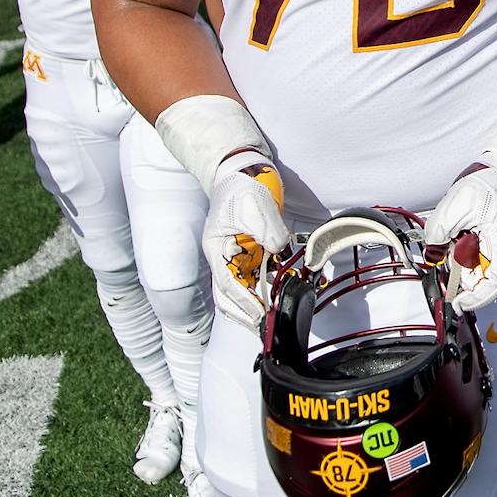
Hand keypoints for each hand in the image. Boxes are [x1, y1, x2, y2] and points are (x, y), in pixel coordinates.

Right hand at [203, 163, 287, 327]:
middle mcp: (224, 257)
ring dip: (254, 307)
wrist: (243, 169)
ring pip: (241, 292)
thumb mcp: (255, 205)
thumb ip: (268, 231)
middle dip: (245, 314)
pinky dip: (265, 292)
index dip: (244, 302)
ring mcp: (237, 257)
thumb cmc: (241, 185)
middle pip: (229, 296)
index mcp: (218, 249)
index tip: (260, 314)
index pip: (228, 284)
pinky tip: (278, 297)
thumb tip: (278, 249)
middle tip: (265, 326)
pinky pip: (256, 280)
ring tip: (271, 319)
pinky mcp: (251, 254)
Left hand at [425, 165, 496, 311]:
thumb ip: (439, 229)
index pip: (495, 286)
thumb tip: (433, 250)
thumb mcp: (458, 203)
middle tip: (450, 250)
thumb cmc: (496, 185)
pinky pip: (482, 261)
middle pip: (484, 281)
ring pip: (481, 271)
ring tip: (461, 234)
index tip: (457, 303)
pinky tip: (465, 235)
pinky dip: (469, 254)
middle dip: (462, 272)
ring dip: (464, 261)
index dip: (476, 299)